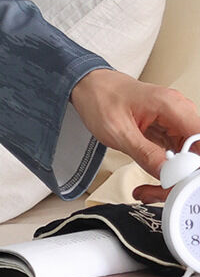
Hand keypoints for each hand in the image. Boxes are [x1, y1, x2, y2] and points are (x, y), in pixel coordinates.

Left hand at [68, 69, 199, 203]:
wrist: (88, 85)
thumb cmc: (99, 97)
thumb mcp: (117, 130)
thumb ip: (145, 153)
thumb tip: (169, 174)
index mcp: (172, 106)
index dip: (195, 165)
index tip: (179, 181)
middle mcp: (180, 112)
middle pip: (199, 153)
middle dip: (183, 177)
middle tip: (161, 191)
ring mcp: (177, 122)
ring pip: (192, 158)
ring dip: (175, 177)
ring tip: (150, 190)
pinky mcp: (170, 131)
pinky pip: (180, 156)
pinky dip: (169, 171)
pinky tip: (154, 180)